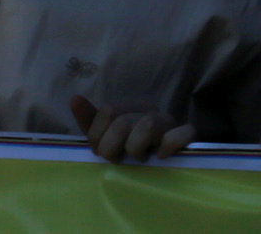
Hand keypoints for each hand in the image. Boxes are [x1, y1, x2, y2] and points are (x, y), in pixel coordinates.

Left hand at [69, 94, 194, 163]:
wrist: (170, 160)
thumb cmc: (135, 148)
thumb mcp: (109, 136)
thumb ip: (91, 120)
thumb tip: (74, 99)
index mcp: (130, 107)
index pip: (108, 110)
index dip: (97, 134)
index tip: (99, 151)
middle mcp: (149, 110)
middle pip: (122, 121)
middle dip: (111, 147)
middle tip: (116, 159)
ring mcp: (169, 122)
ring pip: (147, 125)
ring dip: (136, 149)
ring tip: (138, 159)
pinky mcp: (186, 136)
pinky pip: (183, 133)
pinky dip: (170, 145)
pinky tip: (161, 157)